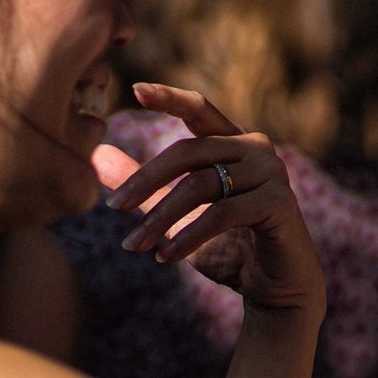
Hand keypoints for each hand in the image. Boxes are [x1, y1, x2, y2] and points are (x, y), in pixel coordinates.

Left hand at [100, 85, 326, 319]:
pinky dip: (189, 237)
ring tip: (134, 246)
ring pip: (201, 185)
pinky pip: (222, 214)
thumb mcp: (179, 215)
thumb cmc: (230, 248)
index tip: (136, 89)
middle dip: (146, 180)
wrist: (275, 288)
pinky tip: (166, 258)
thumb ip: (147, 186)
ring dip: (161, 218)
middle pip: (190, 151)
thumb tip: (97, 157)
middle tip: (114, 209)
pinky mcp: (280, 201)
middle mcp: (257, 149)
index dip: (170, 97)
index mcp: (234, 143)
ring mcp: (272, 172)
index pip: (200, 110)